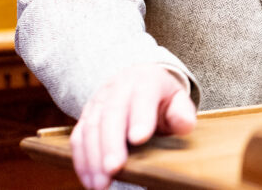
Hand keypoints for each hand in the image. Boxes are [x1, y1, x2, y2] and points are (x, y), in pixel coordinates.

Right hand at [69, 63, 196, 188]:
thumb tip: (183, 124)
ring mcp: (98, 101)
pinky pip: (78, 138)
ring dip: (93, 157)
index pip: (143, 96)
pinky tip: (90, 180)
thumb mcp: (177, 101)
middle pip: (112, 113)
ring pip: (91, 127)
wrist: (137, 82)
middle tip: (114, 168)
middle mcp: (118, 87)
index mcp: (145, 81)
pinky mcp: (85, 116)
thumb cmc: (161, 98)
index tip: (139, 139)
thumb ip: (182, 113)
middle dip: (111, 143)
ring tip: (101, 184)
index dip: (140, 117)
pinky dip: (82, 161)